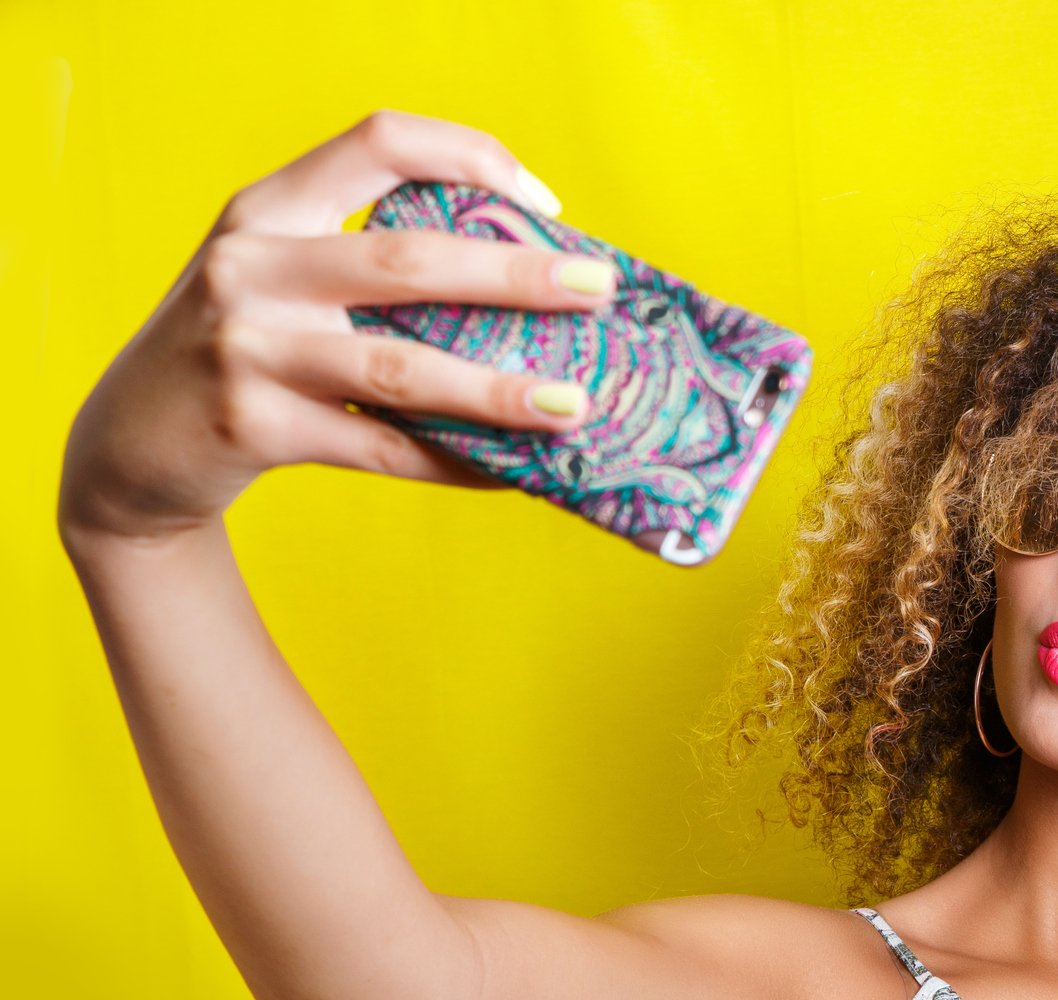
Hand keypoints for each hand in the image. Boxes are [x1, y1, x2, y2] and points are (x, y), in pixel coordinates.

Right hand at [58, 108, 618, 547]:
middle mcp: (253, 266)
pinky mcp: (255, 428)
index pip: (378, 142)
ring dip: (499, 390)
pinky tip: (515, 470)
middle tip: (599, 289)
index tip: (544, 202)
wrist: (128, 445)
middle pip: (409, 260)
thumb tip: (524, 279)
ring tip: (576, 405)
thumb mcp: (276, 278)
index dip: (470, 156)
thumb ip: (364, 263)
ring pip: (401, 368)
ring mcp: (249, 348)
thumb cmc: (239, 349)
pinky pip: (384, 447)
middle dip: (518, 274)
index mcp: (268, 208)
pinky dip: (458, 461)